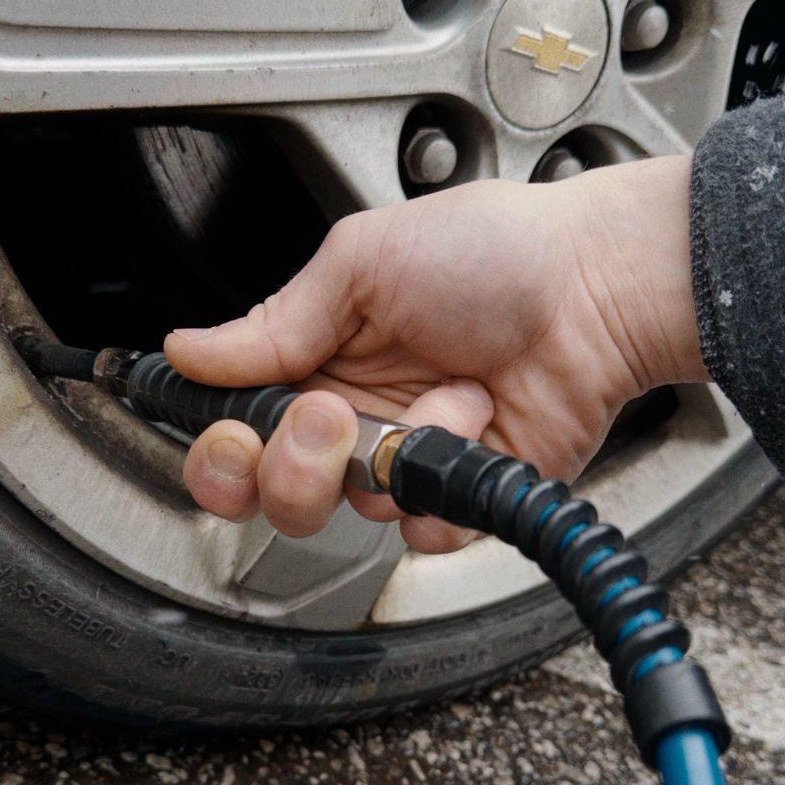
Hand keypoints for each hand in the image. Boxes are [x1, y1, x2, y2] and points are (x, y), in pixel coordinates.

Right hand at [164, 156, 707, 552]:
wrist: (594, 285)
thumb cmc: (493, 252)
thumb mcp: (362, 263)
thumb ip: (275, 321)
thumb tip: (190, 350)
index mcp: (316, 361)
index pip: (238, 432)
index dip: (223, 451)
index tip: (234, 435)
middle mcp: (354, 419)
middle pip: (278, 492)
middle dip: (293, 465)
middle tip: (329, 415)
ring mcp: (409, 461)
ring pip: (350, 515)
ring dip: (394, 453)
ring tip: (447, 390)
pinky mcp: (463, 494)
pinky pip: (423, 532)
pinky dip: (444, 492)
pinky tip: (476, 429)